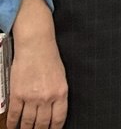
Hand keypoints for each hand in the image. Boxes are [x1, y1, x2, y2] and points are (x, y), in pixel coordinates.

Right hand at [9, 0, 67, 128]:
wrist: (36, 46)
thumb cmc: (50, 60)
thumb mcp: (61, 77)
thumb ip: (57, 95)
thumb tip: (53, 111)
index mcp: (61, 92)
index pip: (59, 119)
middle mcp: (47, 97)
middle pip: (42, 124)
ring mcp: (31, 97)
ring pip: (27, 122)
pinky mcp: (17, 95)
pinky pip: (14, 115)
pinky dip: (12, 124)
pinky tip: (12, 127)